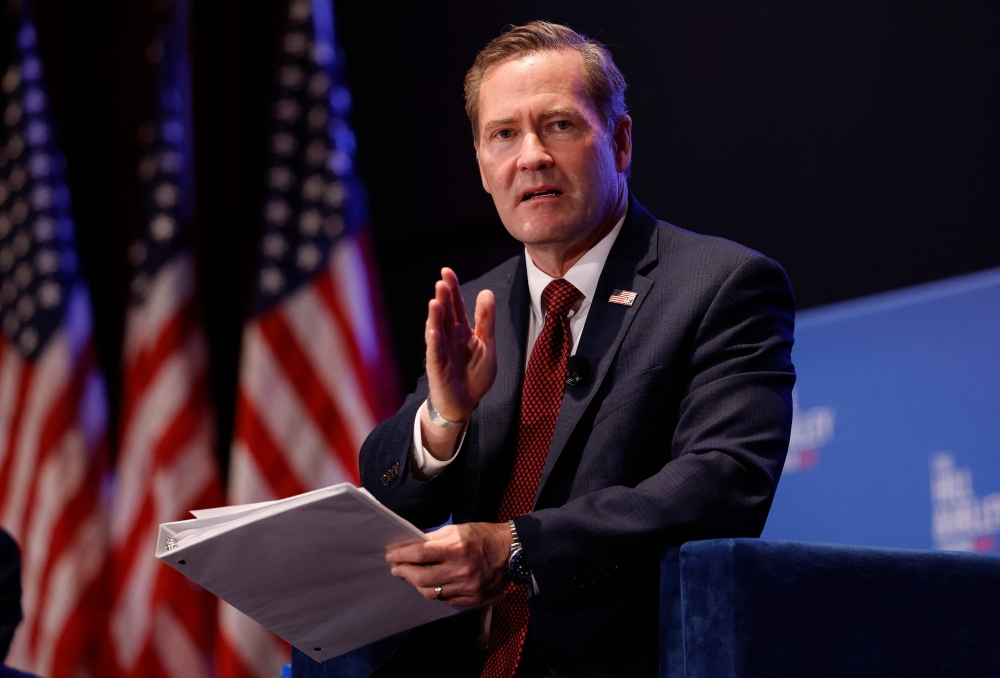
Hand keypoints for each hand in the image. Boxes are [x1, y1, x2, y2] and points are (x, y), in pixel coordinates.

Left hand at [386, 522, 511, 605]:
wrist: (511, 552)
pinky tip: (430, 584)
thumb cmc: (483, 537)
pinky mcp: (471, 598)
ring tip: (411, 576)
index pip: (421, 553)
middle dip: (405, 572)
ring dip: (416, 584)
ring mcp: (466, 587)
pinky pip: (445, 599)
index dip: (402, 554)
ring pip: (431, 592)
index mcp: (457, 548)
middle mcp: (461, 569)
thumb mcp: (458, 529)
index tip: (392, 555)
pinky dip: (434, 591)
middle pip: (422, 577)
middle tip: (397, 568)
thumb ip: (434, 538)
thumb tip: (413, 542)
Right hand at [425, 268, 495, 422]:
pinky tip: (433, 330)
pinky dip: (434, 341)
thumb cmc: (474, 374)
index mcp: (461, 330)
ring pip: (436, 330)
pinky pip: (434, 352)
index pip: (456, 305)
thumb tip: (486, 292)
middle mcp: (448, 337)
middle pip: (445, 313)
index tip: (447, 271)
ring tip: (436, 301)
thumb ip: (486, 320)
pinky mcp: (437, 367)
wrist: (465, 403)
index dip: (452, 289)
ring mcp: (441, 351)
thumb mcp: (487, 344)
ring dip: (435, 316)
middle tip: (442, 281)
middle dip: (443, 298)